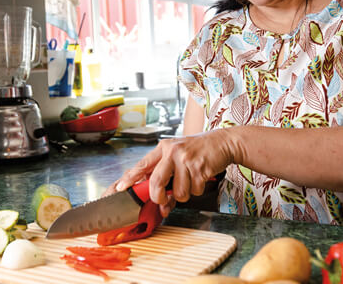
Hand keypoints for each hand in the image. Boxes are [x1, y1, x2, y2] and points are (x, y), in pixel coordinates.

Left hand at [104, 130, 235, 211]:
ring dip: (185, 193)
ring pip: (178, 192)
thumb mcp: (177, 154)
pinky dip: (198, 189)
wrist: (222, 143)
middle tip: (164, 200)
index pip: (142, 164)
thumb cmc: (197, 151)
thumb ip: (164, 172)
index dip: (130, 178)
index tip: (120, 188)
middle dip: (159, 197)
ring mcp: (186, 159)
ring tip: (190, 180)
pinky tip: (201, 177)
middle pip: (156, 182)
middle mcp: (172, 151)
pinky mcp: (200, 167)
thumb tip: (157, 199)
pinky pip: (194, 191)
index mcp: (163, 148)